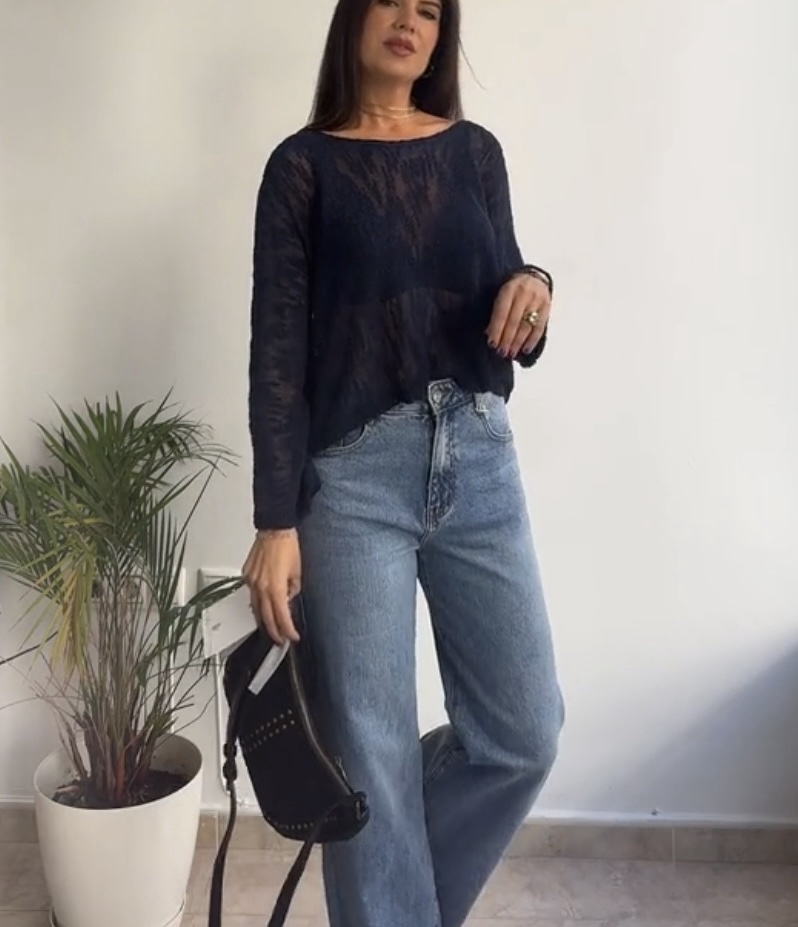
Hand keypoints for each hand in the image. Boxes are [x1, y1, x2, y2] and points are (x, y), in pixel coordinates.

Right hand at [241, 529, 301, 643]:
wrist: (274, 529)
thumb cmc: (287, 546)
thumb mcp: (298, 572)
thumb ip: (292, 590)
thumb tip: (288, 600)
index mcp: (275, 587)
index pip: (281, 616)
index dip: (287, 630)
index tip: (292, 637)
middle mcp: (260, 587)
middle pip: (265, 617)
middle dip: (274, 631)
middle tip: (280, 640)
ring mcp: (251, 581)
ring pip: (255, 608)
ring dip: (263, 620)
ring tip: (271, 628)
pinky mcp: (246, 575)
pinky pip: (251, 594)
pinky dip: (257, 603)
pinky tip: (262, 607)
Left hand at [486, 274, 550, 359]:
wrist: (533, 277)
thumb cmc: (512, 290)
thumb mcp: (501, 294)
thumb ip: (496, 312)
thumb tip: (489, 334)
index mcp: (509, 289)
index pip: (502, 313)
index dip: (496, 329)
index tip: (492, 344)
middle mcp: (524, 293)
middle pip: (514, 321)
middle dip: (507, 339)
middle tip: (501, 352)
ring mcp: (537, 300)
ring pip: (526, 326)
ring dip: (517, 342)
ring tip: (510, 354)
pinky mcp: (547, 307)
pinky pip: (539, 327)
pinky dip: (532, 340)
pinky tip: (525, 349)